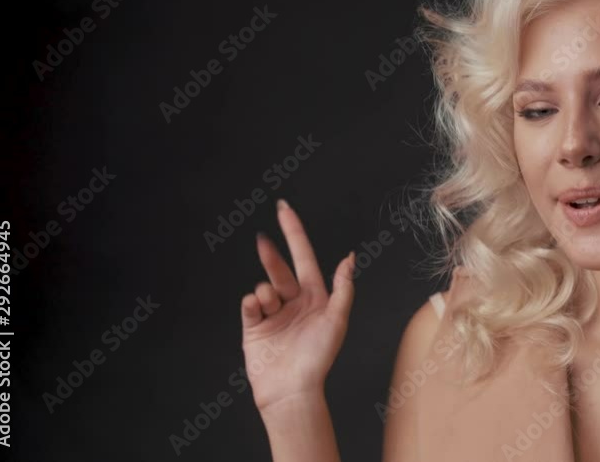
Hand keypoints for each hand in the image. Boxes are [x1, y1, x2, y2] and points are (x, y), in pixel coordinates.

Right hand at [240, 198, 355, 413]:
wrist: (291, 390)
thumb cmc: (319, 358)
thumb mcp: (338, 320)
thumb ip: (343, 286)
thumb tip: (349, 257)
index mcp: (314, 296)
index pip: (303, 256)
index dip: (294, 232)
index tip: (283, 208)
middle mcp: (293, 301)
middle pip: (280, 268)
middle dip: (272, 255)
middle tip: (262, 241)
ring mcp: (272, 313)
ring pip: (264, 286)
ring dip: (266, 291)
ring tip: (272, 307)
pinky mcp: (253, 325)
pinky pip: (249, 302)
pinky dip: (252, 303)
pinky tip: (258, 312)